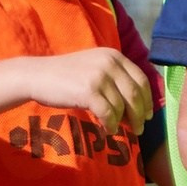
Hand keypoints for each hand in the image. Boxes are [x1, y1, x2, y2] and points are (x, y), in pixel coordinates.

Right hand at [23, 47, 153, 134]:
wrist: (38, 76)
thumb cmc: (67, 76)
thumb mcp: (94, 66)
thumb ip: (115, 77)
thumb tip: (138, 104)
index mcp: (114, 55)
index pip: (141, 79)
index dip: (148, 99)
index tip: (148, 114)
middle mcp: (109, 63)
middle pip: (135, 94)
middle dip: (140, 115)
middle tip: (139, 129)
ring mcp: (99, 77)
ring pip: (122, 106)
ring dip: (123, 122)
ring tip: (119, 129)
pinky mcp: (89, 92)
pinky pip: (108, 114)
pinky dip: (111, 125)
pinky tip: (108, 129)